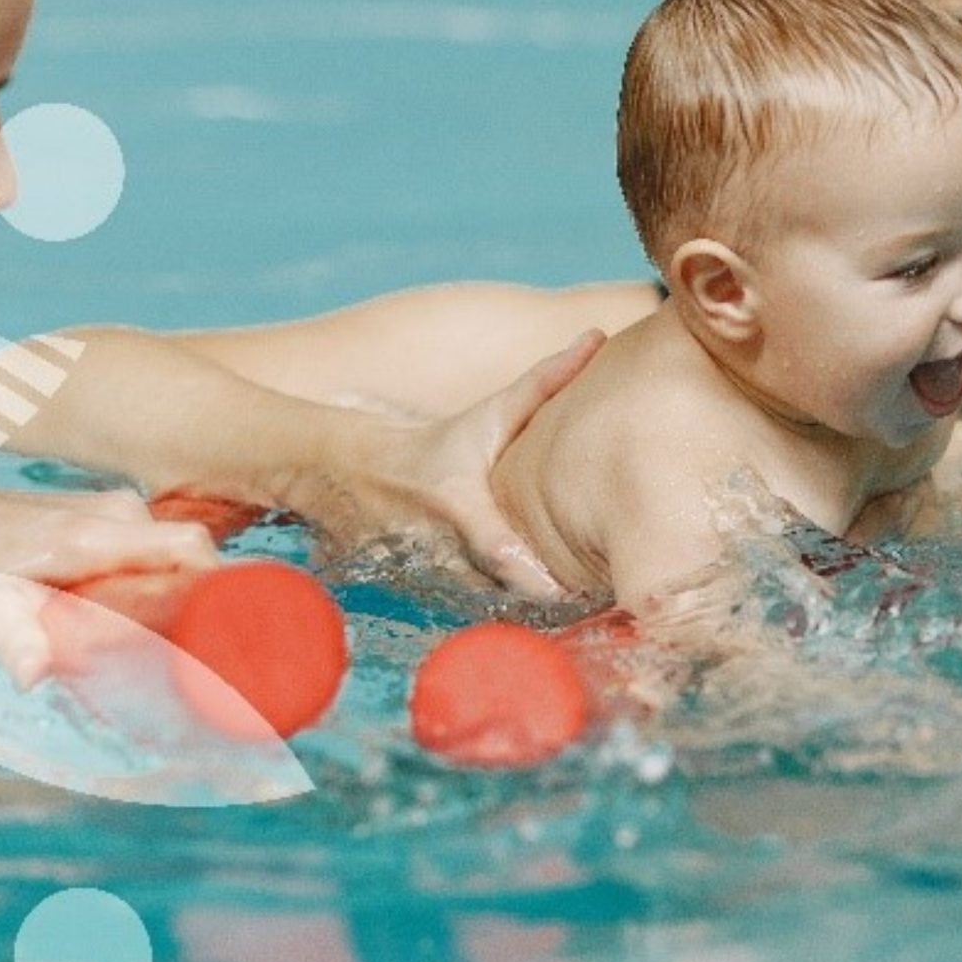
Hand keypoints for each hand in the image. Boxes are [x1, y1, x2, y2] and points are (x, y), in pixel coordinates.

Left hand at [0, 486, 220, 685]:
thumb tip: (35, 676)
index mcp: (91, 535)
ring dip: (172, 597)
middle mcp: (112, 513)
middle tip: (192, 659)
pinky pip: (153, 548)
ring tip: (159, 646)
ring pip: (171, 555)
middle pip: (188, 558)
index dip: (222, 585)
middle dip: (198, 606)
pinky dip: (157, 582)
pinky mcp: (106, 516)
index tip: (229, 631)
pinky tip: (134, 618)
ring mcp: (111, 509)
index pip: (187, 546)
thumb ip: (10, 642)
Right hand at [313, 329, 602, 597]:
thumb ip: (546, 380)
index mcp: (460, 504)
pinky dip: (511, 626)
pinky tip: (552, 623)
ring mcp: (433, 580)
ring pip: (495, 614)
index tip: (579, 594)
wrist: (356, 477)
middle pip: (508, 594)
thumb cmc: (439, 443)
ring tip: (589, 618)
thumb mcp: (488, 414)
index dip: (538, 580)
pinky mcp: (429, 600)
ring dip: (536, 621)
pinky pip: (480, 620)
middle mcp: (444, 549)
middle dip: (554, 605)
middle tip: (606, 607)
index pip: (501, 553)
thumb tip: (597, 335)